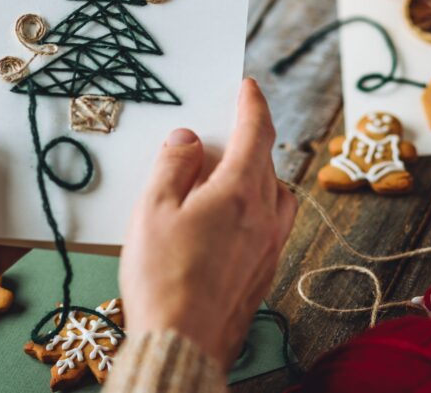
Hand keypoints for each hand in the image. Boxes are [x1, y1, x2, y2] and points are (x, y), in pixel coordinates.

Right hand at [119, 78, 296, 368]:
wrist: (183, 343)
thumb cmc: (163, 278)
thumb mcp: (153, 210)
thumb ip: (173, 165)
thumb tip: (188, 139)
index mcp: (239, 193)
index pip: (256, 132)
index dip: (252, 104)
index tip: (249, 87)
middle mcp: (264, 216)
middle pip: (267, 162)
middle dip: (249, 141)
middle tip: (220, 138)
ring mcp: (269, 247)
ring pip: (276, 195)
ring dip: (258, 178)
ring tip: (225, 181)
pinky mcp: (265, 272)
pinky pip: (271, 225)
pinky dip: (257, 209)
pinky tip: (229, 223)